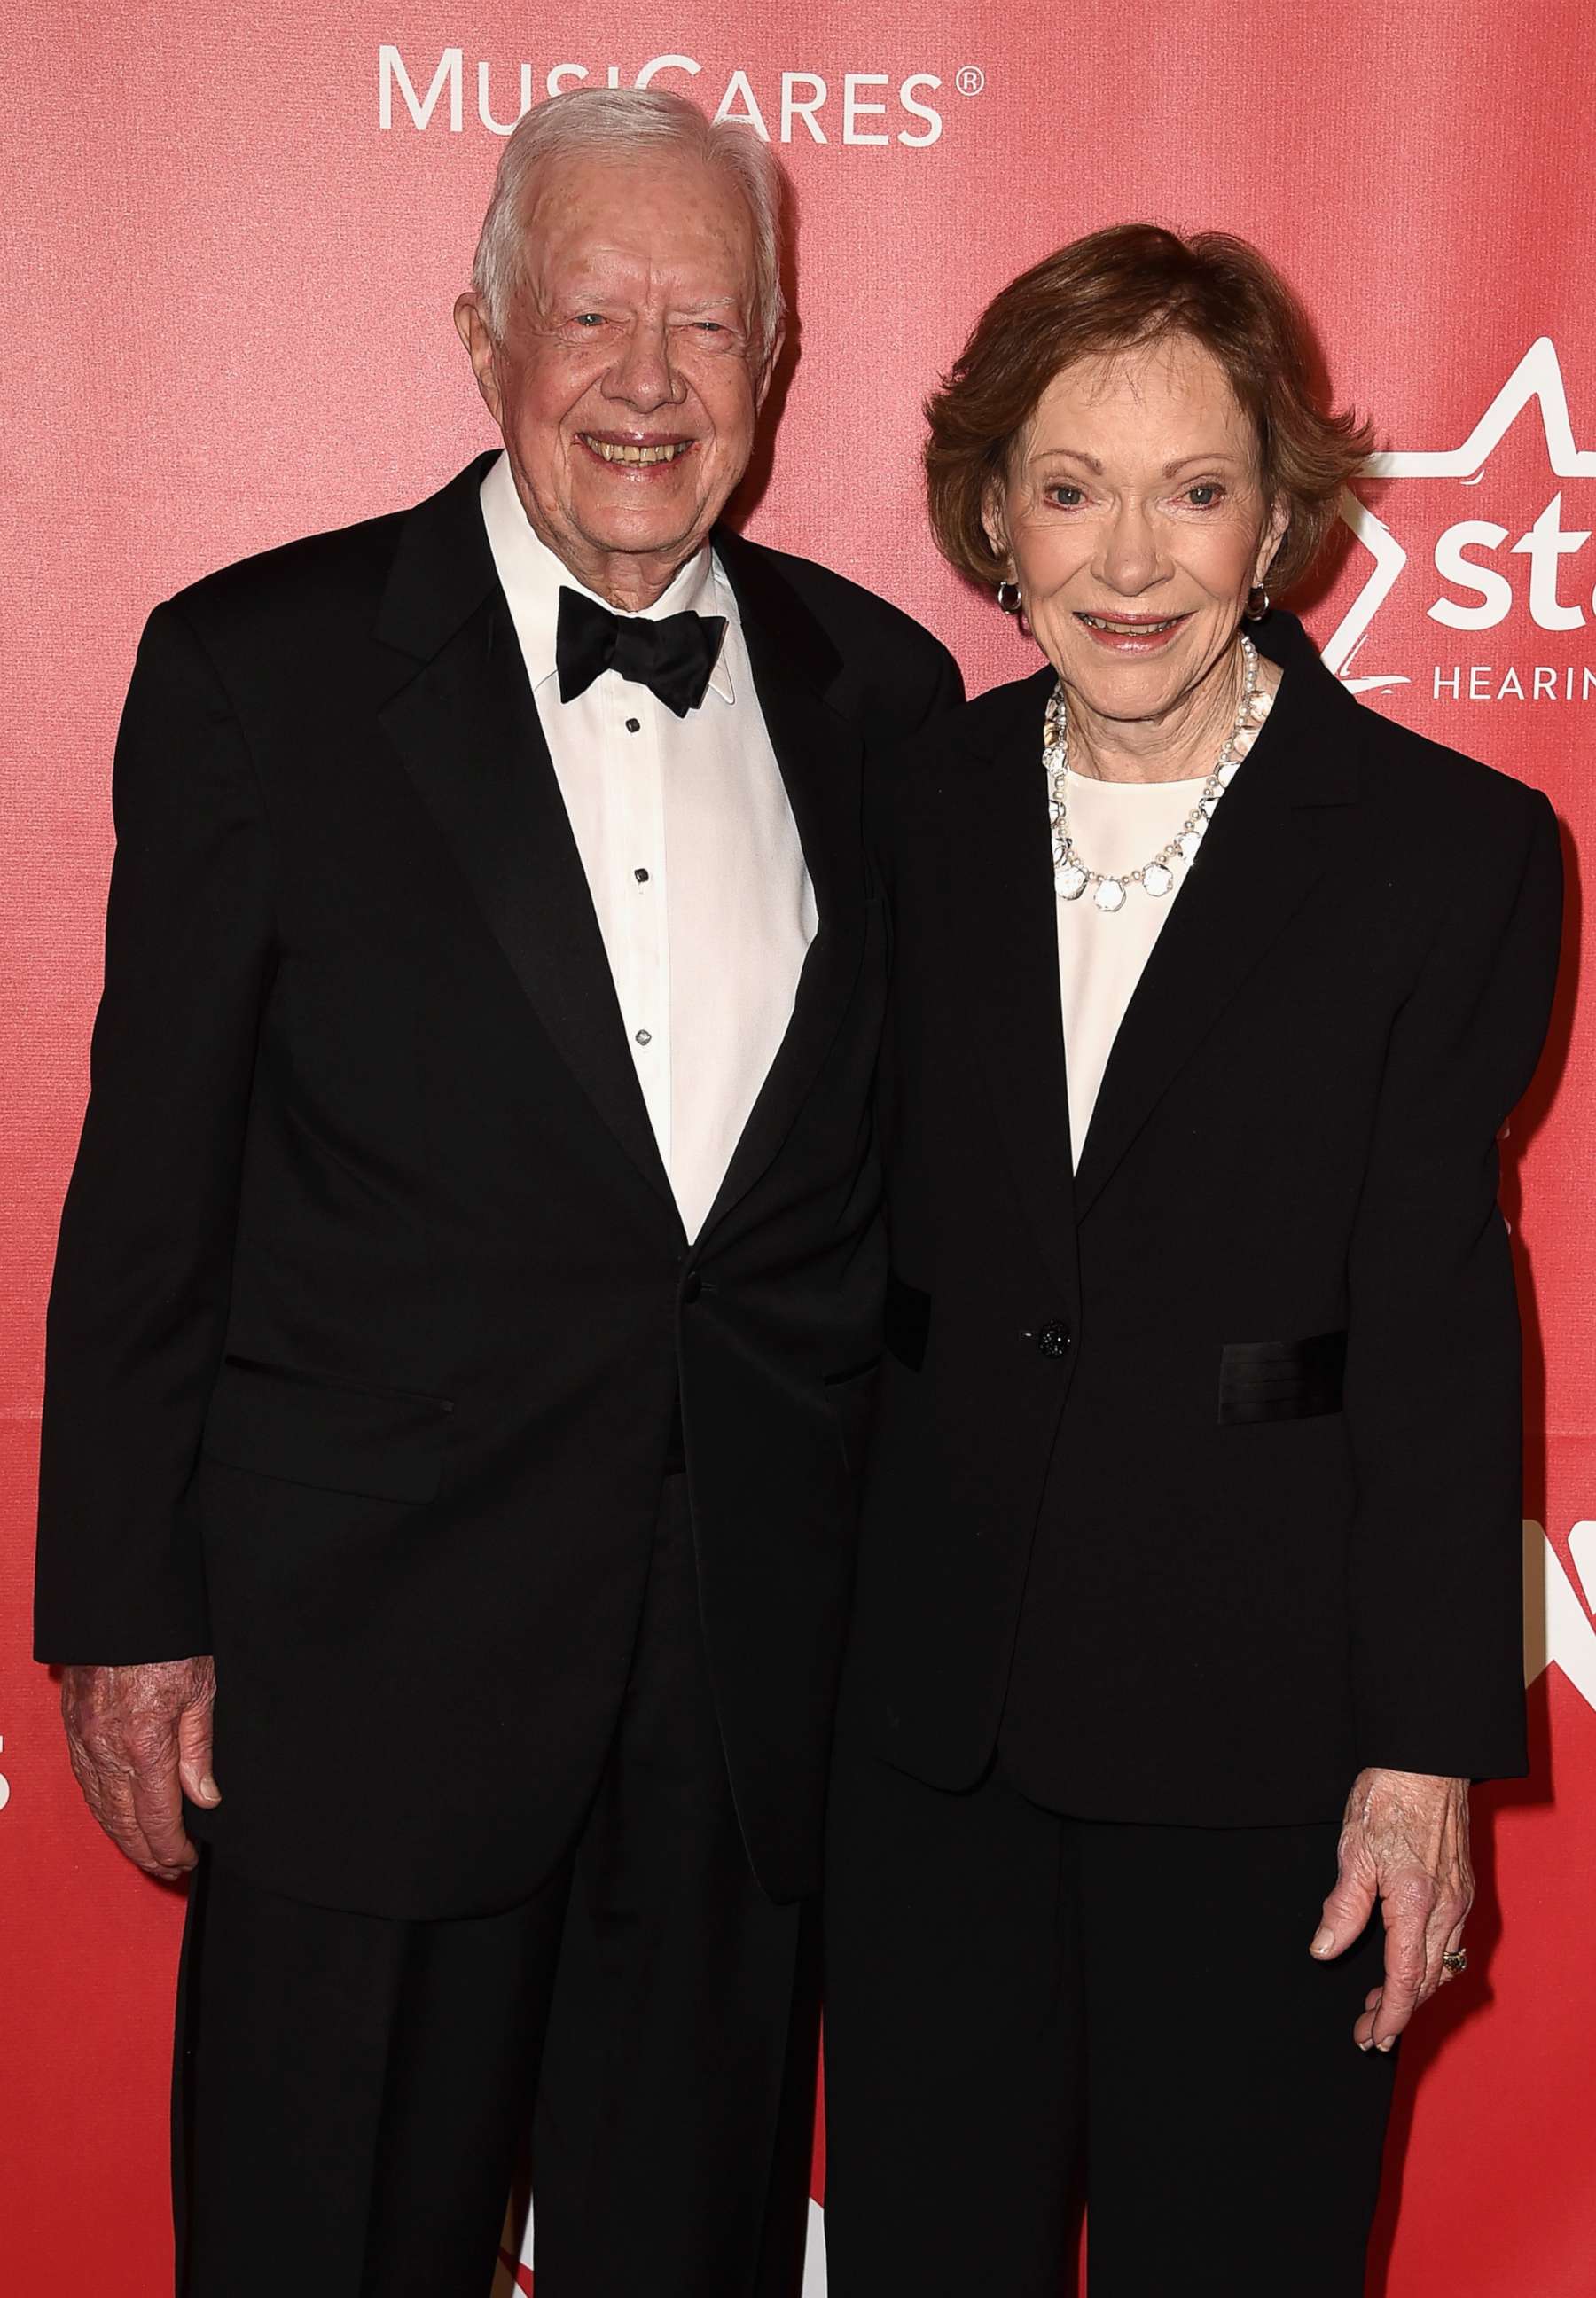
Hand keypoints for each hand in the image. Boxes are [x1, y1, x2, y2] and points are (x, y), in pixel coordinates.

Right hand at [61, 1657, 219, 1881]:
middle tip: (170, 1868)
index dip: (172, 1847)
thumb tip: (205, 1798)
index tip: (187, 1860)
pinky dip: (102, 1811)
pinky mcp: (73, 1730)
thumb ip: (199, 1749)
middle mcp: (108, 1752)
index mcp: (145, 1747)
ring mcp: (85, 1743)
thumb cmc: (166, 1641)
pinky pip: (86, 1785)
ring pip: (100, 1810)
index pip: (158, 1819)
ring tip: (148, 1852)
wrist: (119, 1609)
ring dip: (123, 1838)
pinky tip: (116, 1818)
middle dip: (148, 1853)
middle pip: (124, 1824)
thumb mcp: (200, 1691)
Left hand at [1309, 1767, 1471, 2050]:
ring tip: (1382, 2004)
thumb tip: (1325, 1950)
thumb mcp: (1354, 1852)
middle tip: (1368, 2031)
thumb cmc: (1388, 1798)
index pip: (1406, 1977)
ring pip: (1443, 1964)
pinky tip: (1410, 1964)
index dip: (1391, 2014)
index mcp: (1416, 1902)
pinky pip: (1452, 1942)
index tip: (1373, 2037)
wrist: (1426, 1761)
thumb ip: (1343, 1908)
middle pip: (1427, 1980)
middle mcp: (1447, 1908)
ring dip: (1415, 1990)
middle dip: (1399, 2011)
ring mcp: (1460, 1899)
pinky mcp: (1463, 1887)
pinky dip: (1431, 1965)